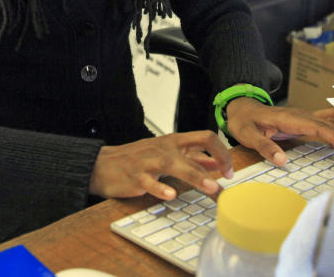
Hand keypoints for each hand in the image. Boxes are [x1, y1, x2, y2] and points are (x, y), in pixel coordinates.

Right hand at [89, 130, 233, 201]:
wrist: (103, 164)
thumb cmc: (138, 159)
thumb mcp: (168, 154)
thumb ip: (193, 158)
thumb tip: (218, 162)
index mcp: (174, 141)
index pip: (205, 137)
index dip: (221, 151)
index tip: (229, 170)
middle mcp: (165, 148)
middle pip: (196, 147)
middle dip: (216, 161)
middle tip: (227, 180)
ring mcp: (150, 161)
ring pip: (176, 165)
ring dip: (196, 177)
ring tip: (210, 188)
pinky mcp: (136, 176)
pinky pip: (150, 182)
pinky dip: (160, 189)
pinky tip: (171, 195)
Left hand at [225, 99, 333, 165]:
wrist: (241, 108)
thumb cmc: (244, 121)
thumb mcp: (247, 135)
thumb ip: (264, 146)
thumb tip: (281, 160)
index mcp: (290, 119)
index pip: (319, 126)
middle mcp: (301, 115)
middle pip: (332, 122)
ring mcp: (304, 116)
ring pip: (333, 117)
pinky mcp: (305, 120)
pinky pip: (327, 120)